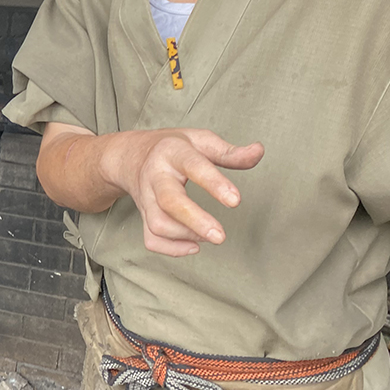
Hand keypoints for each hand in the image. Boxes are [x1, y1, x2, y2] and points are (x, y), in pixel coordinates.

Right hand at [102, 129, 263, 256]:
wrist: (130, 155)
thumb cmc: (171, 148)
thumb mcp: (199, 140)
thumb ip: (229, 151)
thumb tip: (258, 152)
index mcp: (172, 152)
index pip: (192, 166)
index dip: (214, 183)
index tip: (236, 201)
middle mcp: (155, 176)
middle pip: (169, 201)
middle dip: (195, 220)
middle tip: (220, 236)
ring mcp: (146, 198)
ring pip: (158, 224)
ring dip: (187, 235)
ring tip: (211, 235)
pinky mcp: (143, 216)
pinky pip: (151, 239)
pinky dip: (172, 249)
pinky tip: (193, 246)